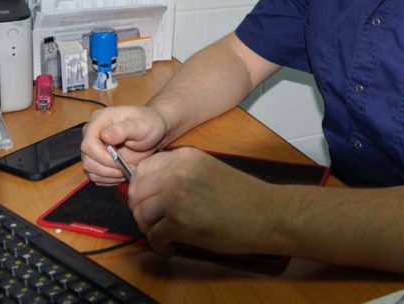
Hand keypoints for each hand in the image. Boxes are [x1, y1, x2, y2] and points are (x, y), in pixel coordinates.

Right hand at [81, 105, 167, 185]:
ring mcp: (93, 147)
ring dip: (109, 174)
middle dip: (108, 168)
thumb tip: (105, 135)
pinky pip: (96, 175)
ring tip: (128, 169)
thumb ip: (124, 129)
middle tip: (128, 167)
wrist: (154, 131)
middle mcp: (92, 133)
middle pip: (88, 158)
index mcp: (100, 120)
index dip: (101, 156)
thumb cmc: (150, 124)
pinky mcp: (97, 159)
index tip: (120, 161)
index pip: (88, 143)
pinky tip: (123, 171)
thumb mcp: (142, 125)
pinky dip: (109, 178)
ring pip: (90, 169)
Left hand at [128, 147, 271, 255]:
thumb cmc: (242, 196)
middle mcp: (177, 172)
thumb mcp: (208, 170)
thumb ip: (181, 173)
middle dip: (139, 209)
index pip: (143, 168)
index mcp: (185, 156)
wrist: (266, 213)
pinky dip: (158, 245)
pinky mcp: (180, 221)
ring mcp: (177, 195)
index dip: (141, 187)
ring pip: (141, 213)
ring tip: (162, 235)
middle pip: (137, 190)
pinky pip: (154, 235)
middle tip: (152, 222)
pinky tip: (170, 247)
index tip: (148, 200)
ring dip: (147, 228)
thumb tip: (154, 190)